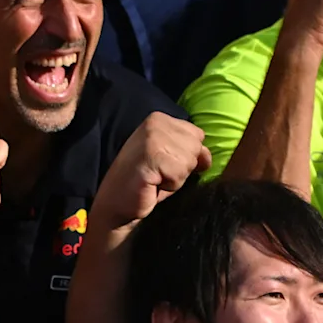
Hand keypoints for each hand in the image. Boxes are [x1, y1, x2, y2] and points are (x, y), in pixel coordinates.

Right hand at [91, 111, 209, 236]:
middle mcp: (155, 123)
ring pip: (190, 161)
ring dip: (176, 178)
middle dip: (183, 167)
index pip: (197, 134)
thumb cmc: (145, 183)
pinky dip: (170, 185)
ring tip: (155, 179)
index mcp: (159, 118)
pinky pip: (179, 174)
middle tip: (158, 173)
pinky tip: (152, 184)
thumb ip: (190, 151)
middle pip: (196, 147)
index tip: (163, 164)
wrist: (115, 203)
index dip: (186, 155)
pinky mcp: (150, 156)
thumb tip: (207, 158)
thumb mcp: (171, 160)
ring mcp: (151, 138)